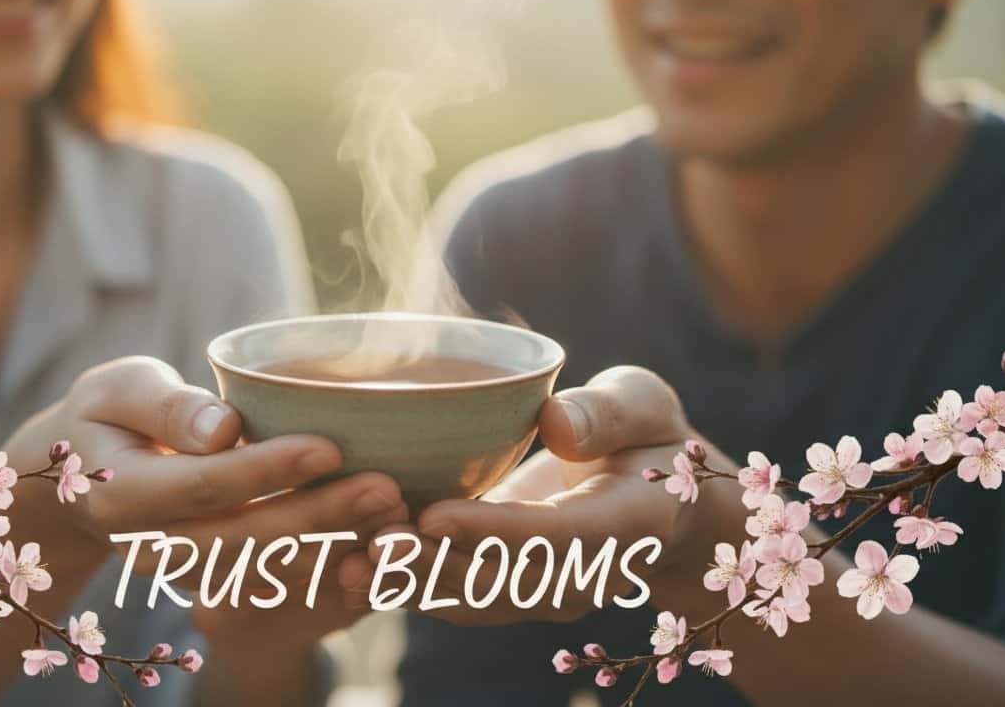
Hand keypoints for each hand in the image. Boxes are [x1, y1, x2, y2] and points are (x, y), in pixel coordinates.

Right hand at [0, 356, 408, 588]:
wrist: (86, 474)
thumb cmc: (110, 414)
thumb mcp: (118, 389)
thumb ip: (165, 405)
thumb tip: (221, 428)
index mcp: (123, 495)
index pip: (206, 487)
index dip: (269, 470)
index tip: (330, 447)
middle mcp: (150, 548)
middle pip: (244, 541)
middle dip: (320, 518)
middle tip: (387, 489)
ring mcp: (181, 573)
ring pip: (264, 572)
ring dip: (334, 548)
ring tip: (395, 514)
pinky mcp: (212, 580)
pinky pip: (272, 584)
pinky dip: (326, 569)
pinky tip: (376, 541)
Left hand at [351, 366, 742, 624]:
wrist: (661, 504)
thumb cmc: (649, 437)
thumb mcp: (645, 406)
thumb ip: (606, 414)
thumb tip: (555, 423)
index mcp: (621, 525)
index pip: (551, 535)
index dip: (491, 529)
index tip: (433, 515)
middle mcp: (581, 573)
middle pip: (500, 581)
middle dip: (431, 566)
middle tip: (368, 543)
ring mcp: (545, 591)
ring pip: (471, 599)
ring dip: (408, 584)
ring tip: (343, 563)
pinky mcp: (512, 589)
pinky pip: (458, 596)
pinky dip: (407, 586)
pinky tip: (351, 569)